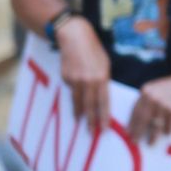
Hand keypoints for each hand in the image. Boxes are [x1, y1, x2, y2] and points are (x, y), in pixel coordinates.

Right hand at [55, 19, 111, 133]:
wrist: (74, 37)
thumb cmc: (93, 51)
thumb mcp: (104, 64)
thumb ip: (103, 81)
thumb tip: (101, 97)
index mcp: (101, 77)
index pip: (104, 102)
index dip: (104, 117)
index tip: (104, 129)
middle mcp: (88, 80)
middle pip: (90, 106)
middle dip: (91, 121)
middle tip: (91, 133)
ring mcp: (75, 80)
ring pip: (77, 101)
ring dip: (79, 113)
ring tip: (81, 121)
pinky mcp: (65, 78)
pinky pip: (71, 89)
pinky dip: (74, 93)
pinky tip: (75, 90)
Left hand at [128, 70, 170, 145]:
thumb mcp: (158, 89)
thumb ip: (148, 100)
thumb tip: (138, 119)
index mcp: (146, 90)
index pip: (135, 110)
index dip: (132, 122)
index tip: (128, 132)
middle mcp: (153, 96)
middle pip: (142, 118)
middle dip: (138, 131)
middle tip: (135, 141)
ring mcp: (163, 103)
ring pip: (154, 124)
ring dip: (152, 136)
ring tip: (150, 143)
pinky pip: (168, 125)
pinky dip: (168, 130)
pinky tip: (168, 133)